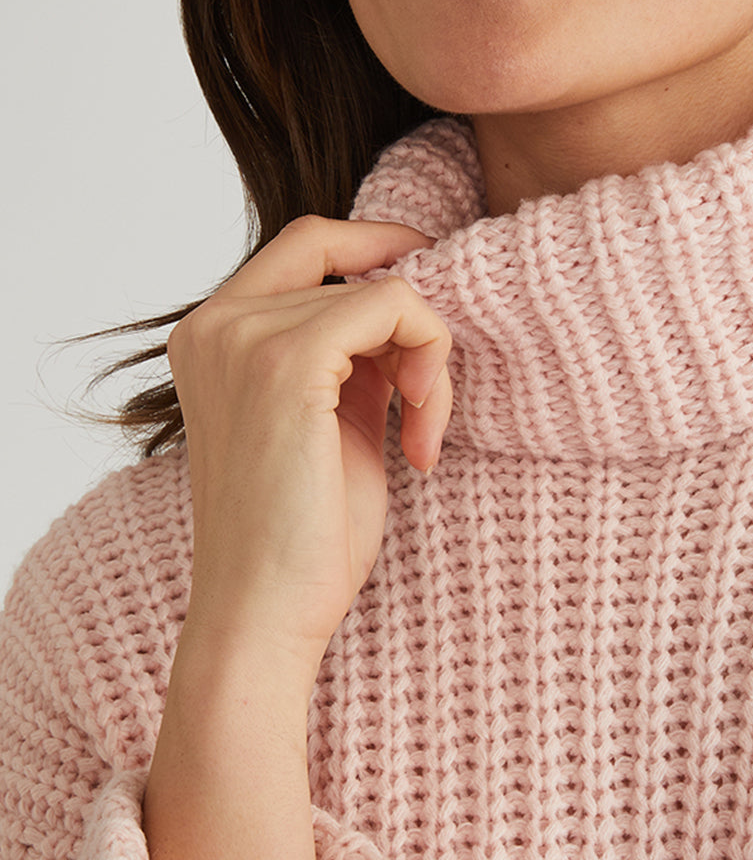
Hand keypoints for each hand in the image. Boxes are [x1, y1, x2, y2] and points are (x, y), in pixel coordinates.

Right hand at [167, 216, 450, 680]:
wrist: (265, 615)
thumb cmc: (302, 539)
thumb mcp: (330, 423)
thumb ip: (353, 359)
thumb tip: (408, 304)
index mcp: (214, 336)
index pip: (309, 245)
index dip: (381, 253)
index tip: (430, 316)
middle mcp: (216, 323)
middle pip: (351, 261)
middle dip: (414, 324)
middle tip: (428, 401)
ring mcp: (245, 337)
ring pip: (387, 291)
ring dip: (430, 365)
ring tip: (420, 440)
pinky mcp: (288, 360)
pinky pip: (397, 309)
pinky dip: (431, 368)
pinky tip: (420, 439)